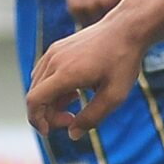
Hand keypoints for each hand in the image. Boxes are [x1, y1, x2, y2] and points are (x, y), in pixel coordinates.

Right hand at [25, 18, 146, 137]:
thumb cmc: (124, 61)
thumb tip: (72, 134)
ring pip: (39, 84)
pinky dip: (53, 87)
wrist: (128, 28)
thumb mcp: (115, 95)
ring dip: (51, 100)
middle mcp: (54, 61)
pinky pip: (45, 73)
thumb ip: (92, 117)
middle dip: (48, 113)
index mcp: (65, 73)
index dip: (37, 120)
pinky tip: (75, 90)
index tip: (50, 131)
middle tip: (72, 119)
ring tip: (77, 101)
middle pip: (35, 95)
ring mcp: (53, 52)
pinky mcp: (57, 48)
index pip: (34, 101)